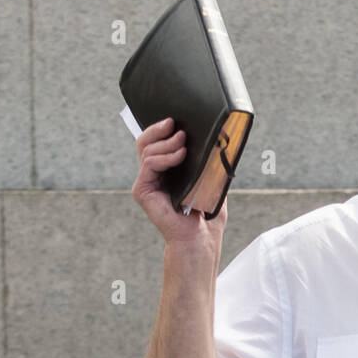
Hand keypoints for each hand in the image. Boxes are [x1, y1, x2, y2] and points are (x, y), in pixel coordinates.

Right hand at [132, 117, 227, 245]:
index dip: (161, 128)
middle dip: (159, 129)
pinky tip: (180, 156)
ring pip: (147, 150)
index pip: (156, 142)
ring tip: (183, 143)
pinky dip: (164, 157)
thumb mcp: (210, 179)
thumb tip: (216, 136)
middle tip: (176, 125)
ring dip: (166, 143)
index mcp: (165, 170)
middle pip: (146, 141)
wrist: (200, 238)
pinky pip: (149, 164)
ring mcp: (146, 182)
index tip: (176, 119)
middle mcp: (152, 175)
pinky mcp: (142, 191)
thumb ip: (207, 160)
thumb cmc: (206, 213)